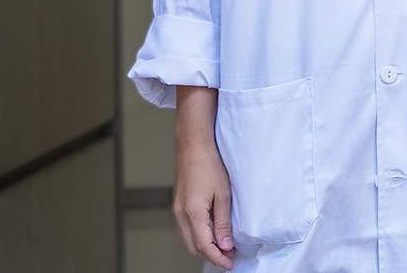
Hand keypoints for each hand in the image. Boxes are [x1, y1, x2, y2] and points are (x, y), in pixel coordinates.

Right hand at [173, 86, 236, 269]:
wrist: (193, 146)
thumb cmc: (211, 165)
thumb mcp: (224, 194)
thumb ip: (223, 222)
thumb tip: (225, 246)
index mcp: (192, 212)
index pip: (204, 246)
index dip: (217, 258)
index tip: (230, 264)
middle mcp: (180, 214)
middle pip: (193, 248)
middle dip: (210, 256)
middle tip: (230, 257)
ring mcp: (177, 210)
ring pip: (187, 240)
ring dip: (203, 248)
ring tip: (224, 247)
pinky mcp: (178, 205)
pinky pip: (185, 230)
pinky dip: (197, 238)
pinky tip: (211, 234)